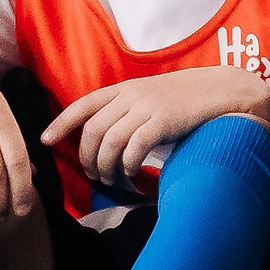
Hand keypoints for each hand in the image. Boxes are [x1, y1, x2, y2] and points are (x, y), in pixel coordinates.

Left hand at [40, 67, 269, 187]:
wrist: (224, 92)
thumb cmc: (187, 101)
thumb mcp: (152, 99)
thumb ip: (129, 113)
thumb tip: (107, 142)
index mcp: (124, 89)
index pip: (83, 105)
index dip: (61, 123)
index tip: (45, 140)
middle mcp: (131, 95)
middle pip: (93, 130)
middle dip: (87, 158)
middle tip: (94, 176)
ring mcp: (147, 107)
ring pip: (110, 142)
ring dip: (106, 167)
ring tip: (113, 180)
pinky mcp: (162, 121)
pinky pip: (133, 148)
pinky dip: (128, 167)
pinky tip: (132, 176)